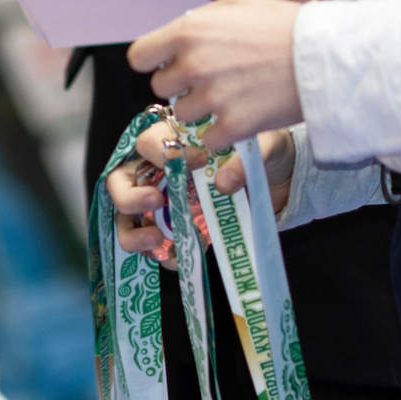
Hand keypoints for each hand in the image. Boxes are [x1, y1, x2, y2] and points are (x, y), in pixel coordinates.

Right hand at [103, 125, 294, 268]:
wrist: (280, 179)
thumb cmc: (263, 150)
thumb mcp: (266, 145)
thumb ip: (244, 160)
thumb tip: (223, 183)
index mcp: (173, 140)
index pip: (149, 142)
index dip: (164, 153)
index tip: (199, 162)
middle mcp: (157, 170)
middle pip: (120, 180)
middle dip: (129, 195)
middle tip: (155, 202)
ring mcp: (161, 203)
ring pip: (125, 217)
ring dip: (134, 232)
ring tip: (157, 239)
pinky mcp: (174, 229)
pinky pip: (154, 246)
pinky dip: (161, 255)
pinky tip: (177, 259)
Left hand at [126, 0, 304, 145]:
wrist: (327, 56)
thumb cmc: (286, 25)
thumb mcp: (237, 4)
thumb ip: (199, 20)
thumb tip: (177, 34)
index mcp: (189, 31)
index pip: (139, 57)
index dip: (154, 61)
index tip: (170, 63)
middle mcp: (194, 64)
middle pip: (161, 87)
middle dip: (182, 85)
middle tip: (213, 79)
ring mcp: (212, 97)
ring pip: (183, 114)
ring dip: (203, 109)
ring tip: (234, 94)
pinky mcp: (233, 126)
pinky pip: (209, 138)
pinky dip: (224, 132)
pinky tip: (245, 114)